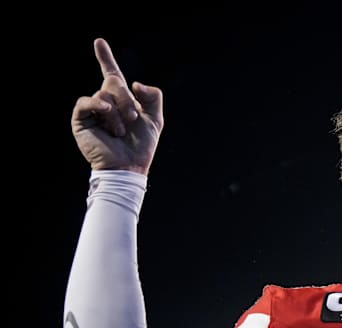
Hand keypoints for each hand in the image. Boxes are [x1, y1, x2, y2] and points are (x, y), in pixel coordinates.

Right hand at [71, 38, 163, 174]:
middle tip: (132, 118)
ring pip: (104, 93)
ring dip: (118, 112)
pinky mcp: (81, 119)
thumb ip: (153, 96)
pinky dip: (99, 105)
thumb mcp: (155, 118)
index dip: (105, 58)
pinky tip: (106, 114)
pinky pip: (87, 101)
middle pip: (113, 81)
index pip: (111, 74)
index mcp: (122, 101)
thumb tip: (134, 83)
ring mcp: (92, 110)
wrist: (129, 166)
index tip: (99, 41)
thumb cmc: (141, 146)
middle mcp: (105, 102)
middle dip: (127, 98)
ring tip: (120, 131)